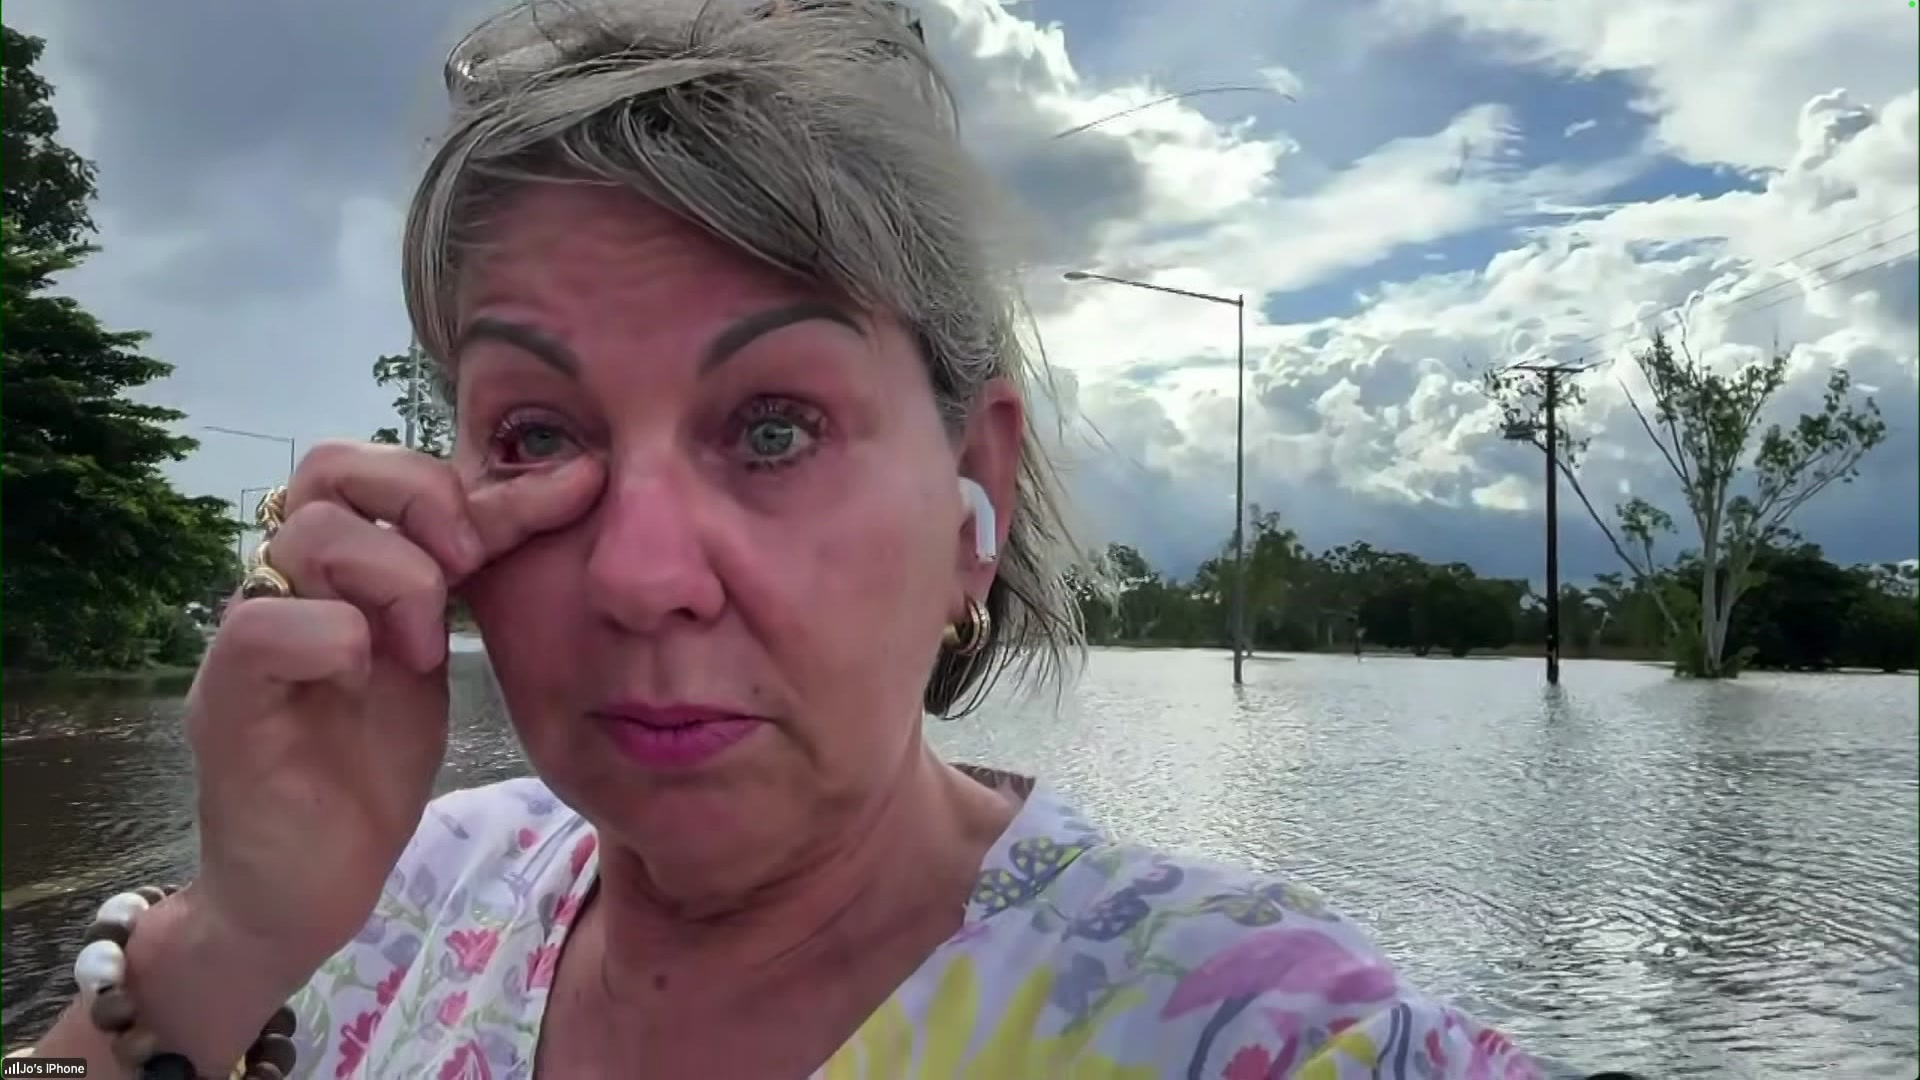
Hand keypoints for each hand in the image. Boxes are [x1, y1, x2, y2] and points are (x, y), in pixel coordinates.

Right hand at [183, 441, 602, 982]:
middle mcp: (283, 585)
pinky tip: (365, 683)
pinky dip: (336, 640)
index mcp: (335, 570)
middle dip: (421, 498)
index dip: (479, 476)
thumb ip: (472, 576)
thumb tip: (565, 489)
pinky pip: (267, 625)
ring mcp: (248, 636)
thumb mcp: (439, 656)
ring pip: (309, 534)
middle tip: (469, 566)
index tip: (575, 487)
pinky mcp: (224, 698)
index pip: (385, 471)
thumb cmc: (367, 772)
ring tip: (425, 648)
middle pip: (330, 466)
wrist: (307, 890)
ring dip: (396, 578)